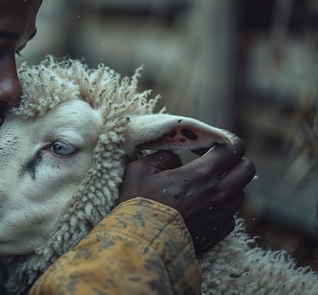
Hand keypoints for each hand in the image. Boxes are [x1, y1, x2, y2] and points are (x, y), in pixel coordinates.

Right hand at [118, 141, 254, 253]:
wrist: (142, 245)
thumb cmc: (138, 206)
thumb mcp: (139, 169)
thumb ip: (162, 155)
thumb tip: (175, 158)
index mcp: (202, 174)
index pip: (233, 147)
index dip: (224, 140)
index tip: (208, 143)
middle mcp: (219, 194)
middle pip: (247, 169)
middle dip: (235, 160)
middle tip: (214, 161)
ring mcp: (222, 215)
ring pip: (240, 192)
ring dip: (228, 184)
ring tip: (204, 185)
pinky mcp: (219, 232)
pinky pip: (230, 214)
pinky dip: (221, 207)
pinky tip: (200, 206)